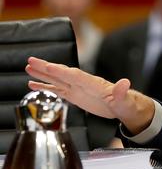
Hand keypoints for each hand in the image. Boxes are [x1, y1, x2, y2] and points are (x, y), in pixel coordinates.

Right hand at [26, 56, 154, 134]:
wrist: (127, 108)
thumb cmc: (127, 104)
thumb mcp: (126, 101)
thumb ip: (122, 92)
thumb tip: (125, 83)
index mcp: (95, 84)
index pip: (76, 76)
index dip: (63, 71)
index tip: (49, 66)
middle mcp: (84, 84)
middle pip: (63, 74)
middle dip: (47, 68)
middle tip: (31, 60)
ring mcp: (79, 89)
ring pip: (57, 80)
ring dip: (43, 74)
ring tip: (28, 68)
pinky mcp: (76, 96)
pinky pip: (58, 90)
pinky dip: (45, 87)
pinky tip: (33, 85)